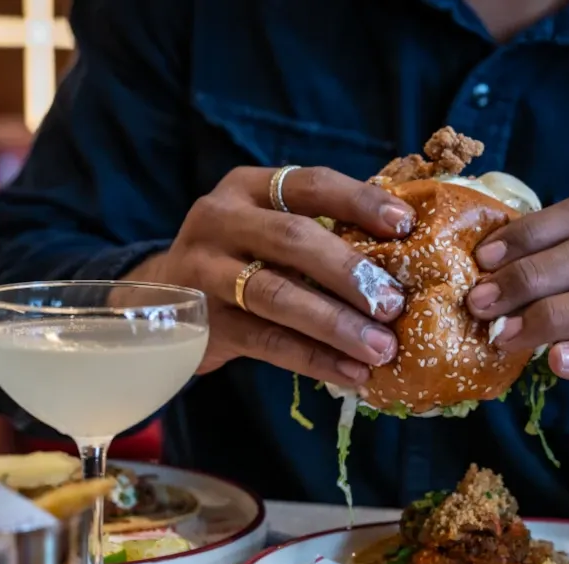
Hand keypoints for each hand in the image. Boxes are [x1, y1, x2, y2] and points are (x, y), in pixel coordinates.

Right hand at [131, 166, 415, 386]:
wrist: (157, 301)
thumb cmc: (242, 259)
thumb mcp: (269, 227)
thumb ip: (323, 229)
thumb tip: (411, 247)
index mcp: (249, 187)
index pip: (311, 184)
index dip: (360, 201)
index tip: (405, 225)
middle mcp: (221, 219)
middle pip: (292, 238)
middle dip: (349, 272)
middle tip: (396, 304)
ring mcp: (204, 270)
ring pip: (276, 294)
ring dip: (336, 323)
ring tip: (381, 348)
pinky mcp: (202, 322)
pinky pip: (265, 341)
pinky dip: (314, 359)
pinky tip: (352, 374)